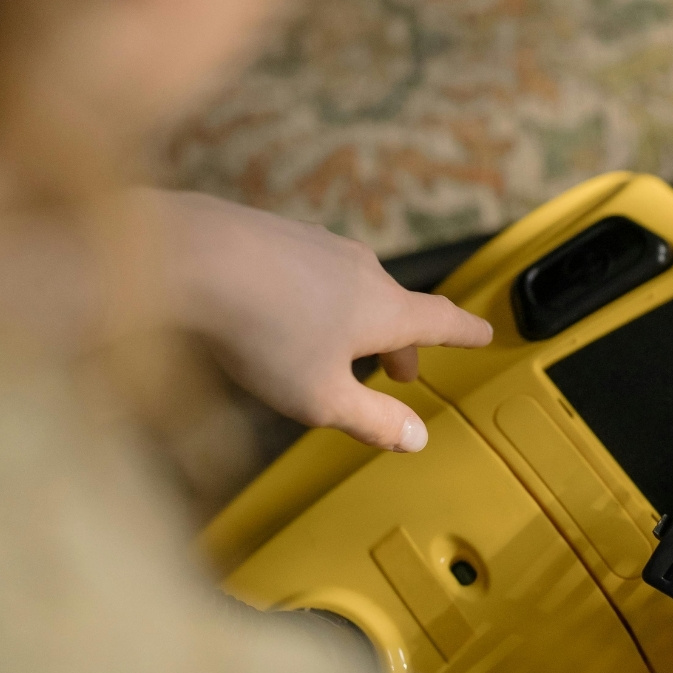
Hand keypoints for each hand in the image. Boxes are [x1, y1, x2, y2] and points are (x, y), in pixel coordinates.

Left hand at [144, 190, 492, 451]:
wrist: (188, 256)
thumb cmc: (261, 331)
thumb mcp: (321, 398)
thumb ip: (373, 421)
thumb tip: (416, 439)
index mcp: (384, 309)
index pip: (442, 321)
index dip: (467, 333)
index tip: (484, 333)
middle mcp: (361, 269)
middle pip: (396, 307)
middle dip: (401, 342)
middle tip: (398, 372)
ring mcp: (319, 244)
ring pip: (353, 287)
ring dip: (357, 319)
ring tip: (338, 345)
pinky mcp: (278, 233)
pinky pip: (312, 270)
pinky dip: (316, 296)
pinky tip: (284, 312)